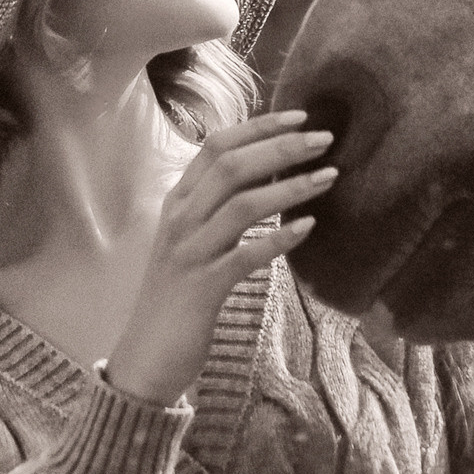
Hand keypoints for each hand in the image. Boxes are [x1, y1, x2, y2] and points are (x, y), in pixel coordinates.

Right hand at [102, 110, 334, 403]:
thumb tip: (265, 169)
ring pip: (242, 205)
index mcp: (178, 202)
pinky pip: (246, 255)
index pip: (217, 146)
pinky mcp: (204, 288)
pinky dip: (279, 238)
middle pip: (232, 166)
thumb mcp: (193, 239)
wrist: (146, 357)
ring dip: (290, 187)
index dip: (259, 126)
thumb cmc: (178, 294)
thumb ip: (220, 205)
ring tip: (328, 177)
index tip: (301, 116)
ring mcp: (190, 253)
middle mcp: (181, 220)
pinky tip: (308, 228)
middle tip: (325, 139)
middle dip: (281, 148)